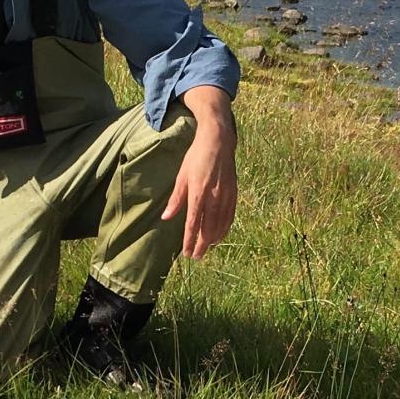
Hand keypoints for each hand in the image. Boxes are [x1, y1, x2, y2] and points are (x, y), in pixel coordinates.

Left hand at [162, 129, 237, 258]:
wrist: (218, 142)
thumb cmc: (196, 157)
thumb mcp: (181, 176)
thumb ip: (176, 199)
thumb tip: (166, 217)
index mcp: (198, 192)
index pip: (193, 223)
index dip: (190, 240)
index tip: (186, 253)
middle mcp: (214, 197)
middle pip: (208, 228)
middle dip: (202, 245)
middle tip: (196, 257)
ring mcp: (226, 195)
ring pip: (221, 224)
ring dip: (213, 239)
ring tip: (206, 248)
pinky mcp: (234, 193)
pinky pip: (230, 216)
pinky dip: (225, 228)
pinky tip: (220, 235)